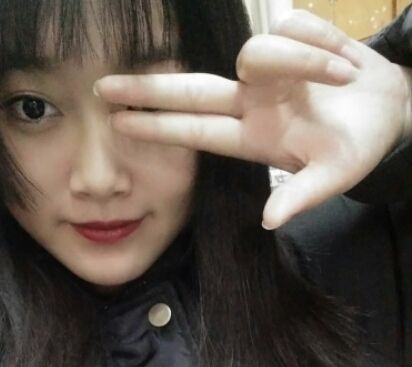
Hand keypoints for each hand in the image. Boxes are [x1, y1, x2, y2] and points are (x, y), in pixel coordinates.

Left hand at [94, 10, 411, 228]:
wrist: (390, 109)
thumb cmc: (355, 148)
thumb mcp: (332, 177)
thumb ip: (301, 196)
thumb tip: (270, 222)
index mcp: (253, 137)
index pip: (195, 130)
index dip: (157, 127)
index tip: (117, 124)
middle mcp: (251, 103)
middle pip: (191, 91)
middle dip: (149, 90)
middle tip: (103, 87)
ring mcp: (269, 71)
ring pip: (258, 50)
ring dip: (304, 58)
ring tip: (342, 78)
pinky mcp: (293, 38)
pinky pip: (296, 25)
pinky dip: (322, 40)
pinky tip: (342, 60)